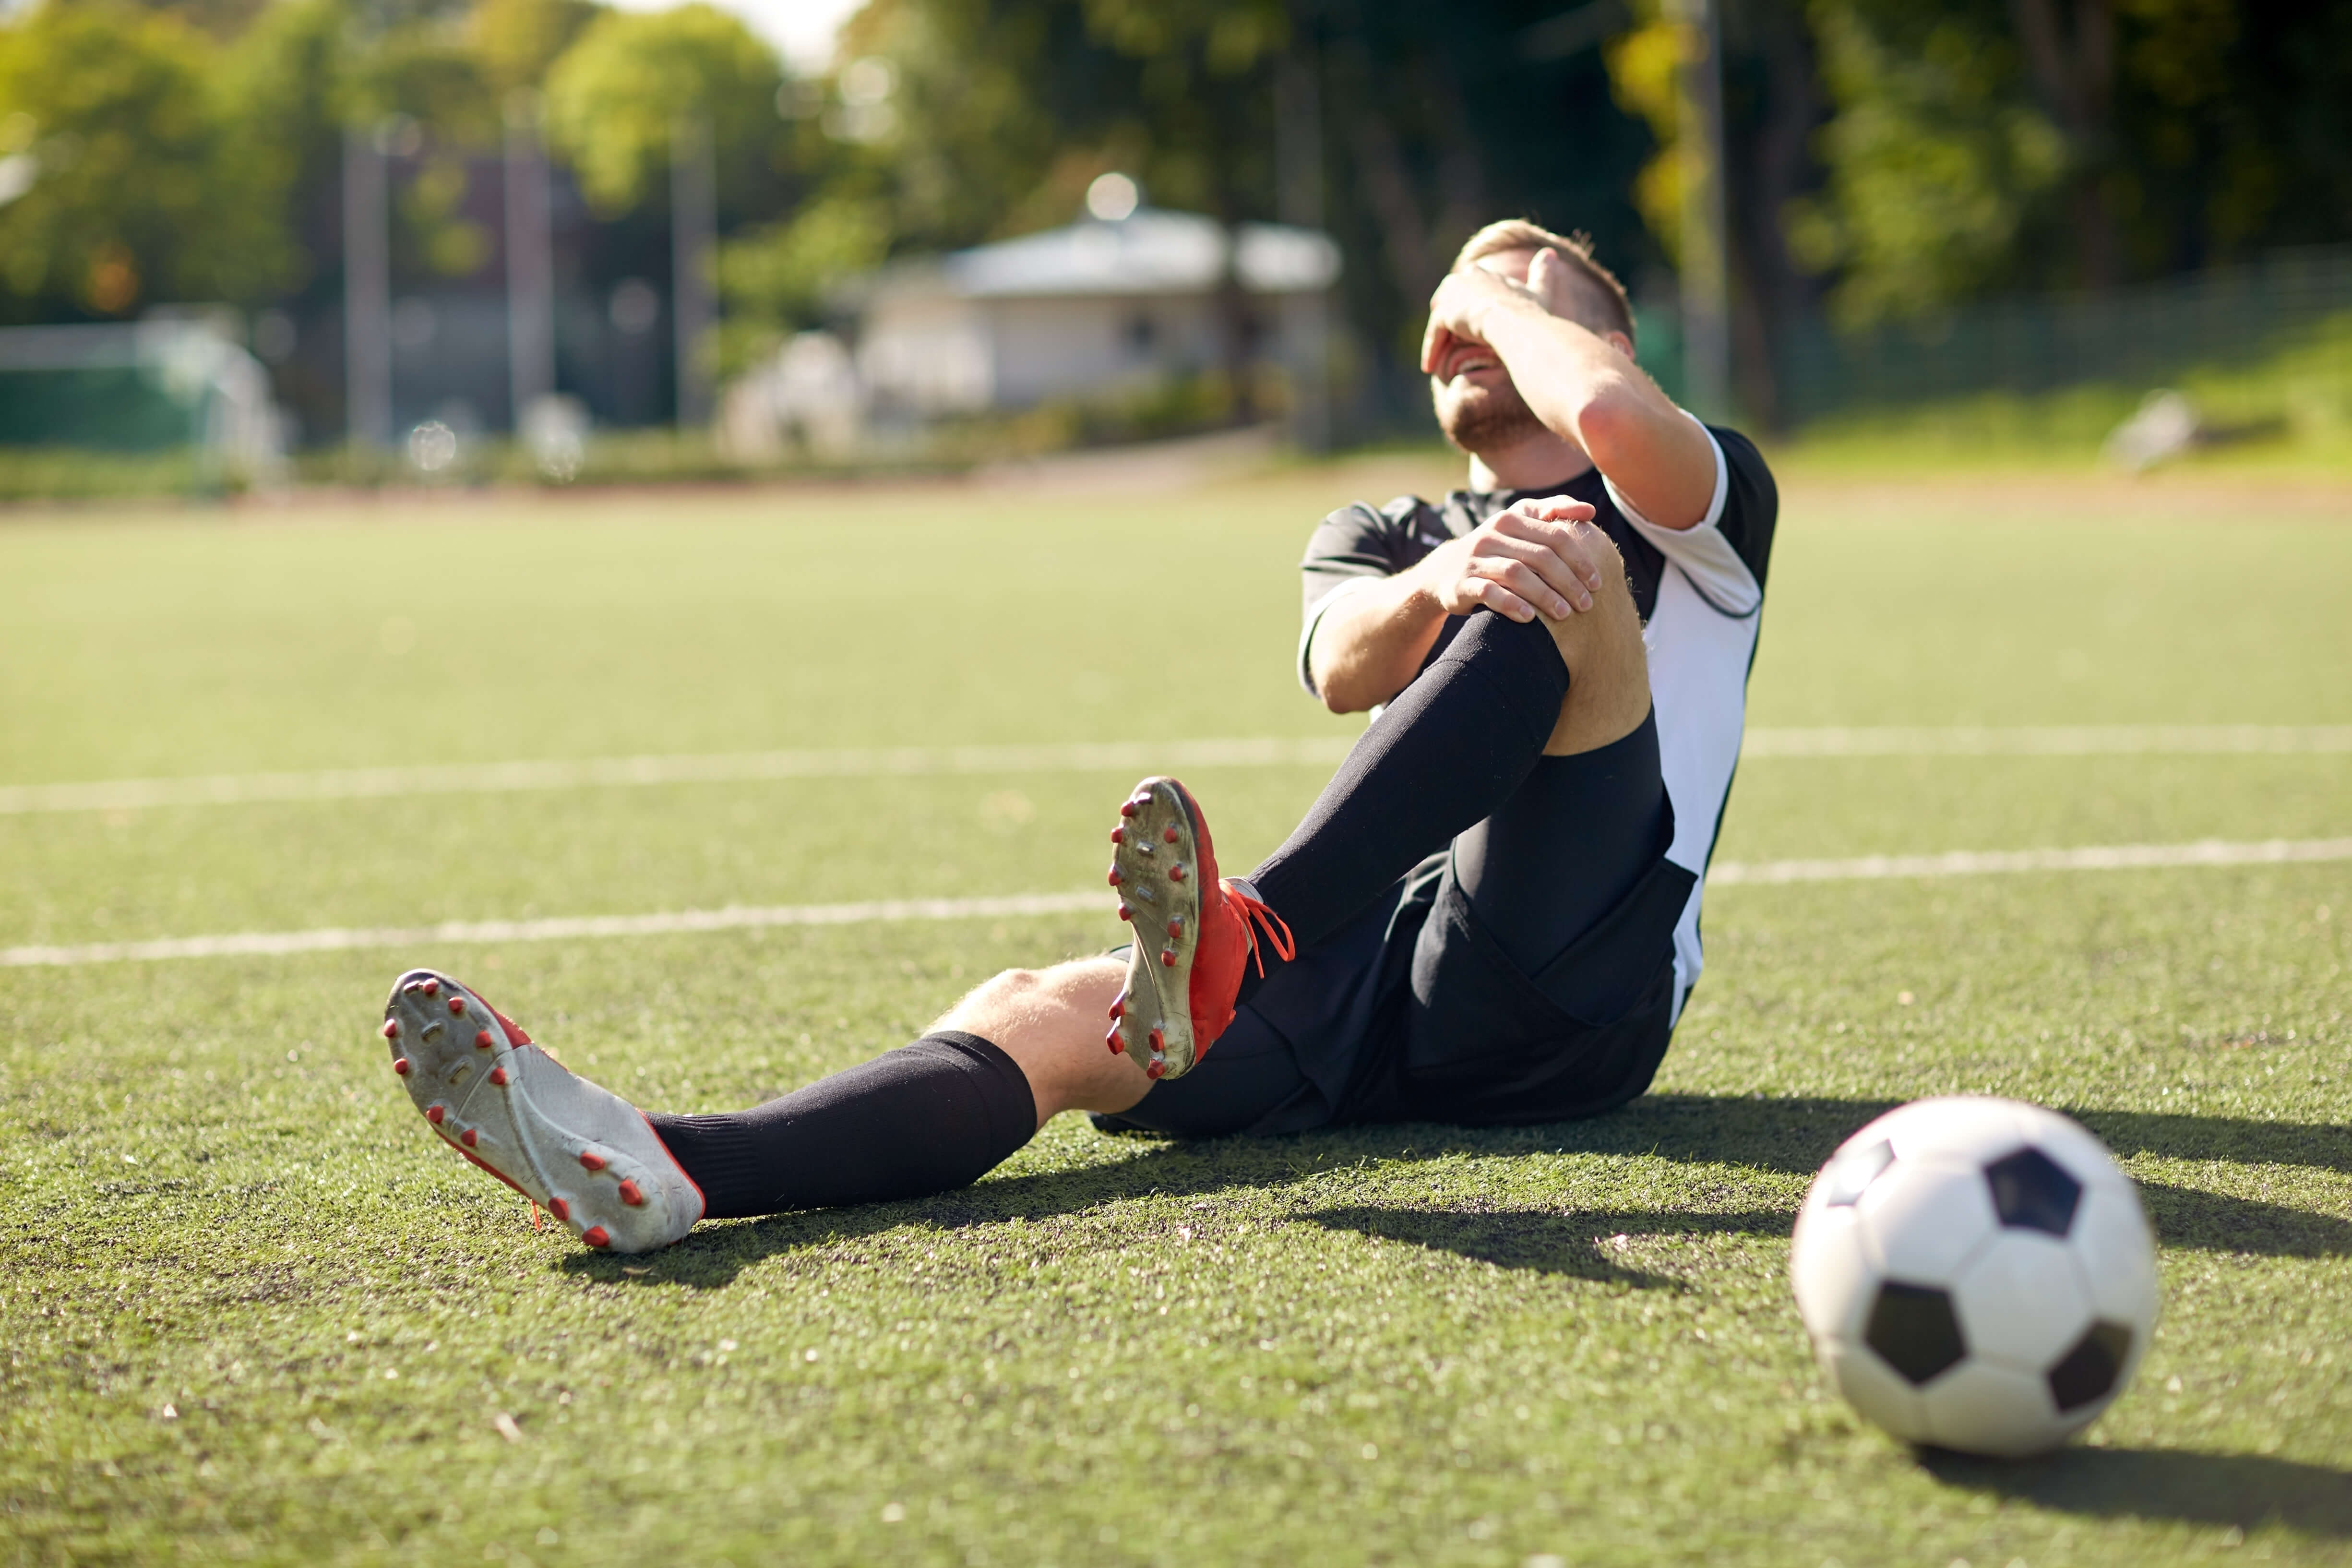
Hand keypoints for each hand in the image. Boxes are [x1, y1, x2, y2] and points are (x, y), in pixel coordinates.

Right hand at [1413, 497, 1605, 623]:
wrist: (1445, 570)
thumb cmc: (1496, 548)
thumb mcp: (1520, 523)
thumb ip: (1554, 512)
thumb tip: (1591, 512)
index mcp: (1512, 518)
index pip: (1555, 536)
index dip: (1580, 560)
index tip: (1597, 583)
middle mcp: (1492, 535)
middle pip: (1540, 556)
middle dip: (1568, 582)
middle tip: (1586, 605)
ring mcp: (1475, 559)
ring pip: (1516, 574)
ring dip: (1545, 596)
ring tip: (1565, 614)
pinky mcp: (1462, 583)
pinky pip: (1489, 593)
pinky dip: (1511, 605)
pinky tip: (1530, 618)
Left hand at [1419, 263, 1546, 379]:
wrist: (1516, 324)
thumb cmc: (1531, 312)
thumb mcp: (1540, 291)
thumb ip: (1543, 273)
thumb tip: (1551, 252)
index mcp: (1484, 273)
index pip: (1468, 284)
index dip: (1466, 302)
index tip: (1466, 319)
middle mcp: (1465, 278)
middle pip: (1448, 297)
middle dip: (1445, 314)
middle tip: (1443, 337)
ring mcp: (1453, 295)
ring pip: (1439, 317)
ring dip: (1436, 335)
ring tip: (1433, 355)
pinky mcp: (1444, 313)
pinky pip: (1434, 333)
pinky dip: (1431, 349)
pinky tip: (1428, 366)